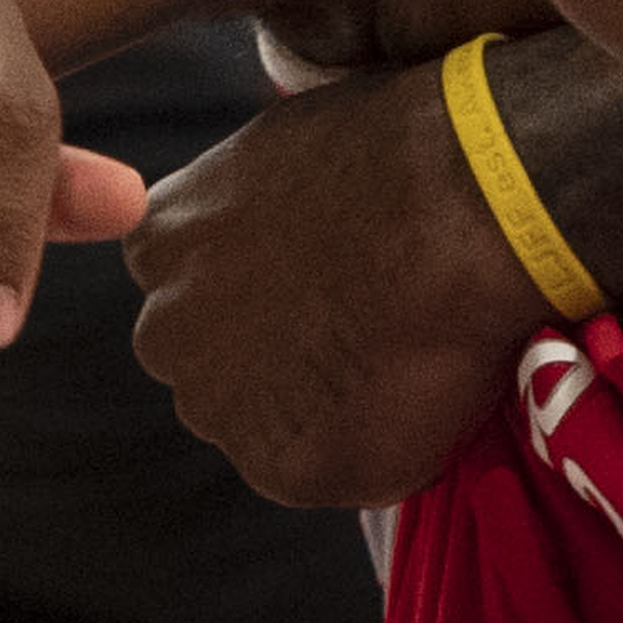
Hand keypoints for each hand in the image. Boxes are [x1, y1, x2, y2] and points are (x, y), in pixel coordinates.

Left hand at [131, 60, 553, 510]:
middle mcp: (166, 335)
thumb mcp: (278, 150)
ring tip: (407, 349)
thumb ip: (246, 210)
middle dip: (281, 355)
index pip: (197, 293)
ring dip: (327, 405)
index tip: (330, 275)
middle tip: (369, 320)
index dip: (272, 290)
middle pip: (221, 366)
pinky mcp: (289, 470)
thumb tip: (284, 235)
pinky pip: (337, 473)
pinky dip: (384, 447)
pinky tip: (427, 385)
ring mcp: (222, 410)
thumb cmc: (397, 149)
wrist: (464, 203)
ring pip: (275, 424)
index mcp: (158, 245)